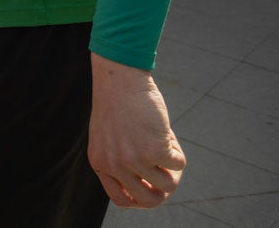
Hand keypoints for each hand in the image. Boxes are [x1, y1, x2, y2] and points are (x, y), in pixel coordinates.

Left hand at [88, 54, 186, 207]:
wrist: (119, 78)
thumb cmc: (117, 104)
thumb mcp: (108, 136)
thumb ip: (120, 160)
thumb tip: (154, 186)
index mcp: (100, 163)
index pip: (122, 200)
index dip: (141, 198)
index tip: (150, 186)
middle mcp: (114, 165)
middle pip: (149, 201)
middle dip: (164, 191)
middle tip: (168, 173)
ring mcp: (134, 160)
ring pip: (168, 184)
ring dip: (173, 168)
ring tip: (165, 144)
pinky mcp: (154, 150)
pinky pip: (179, 165)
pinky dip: (178, 152)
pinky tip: (167, 134)